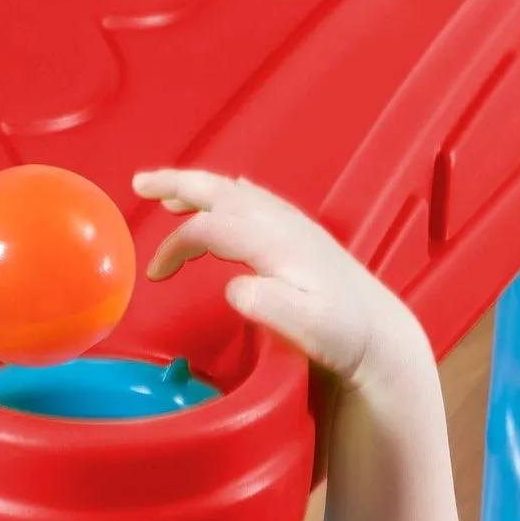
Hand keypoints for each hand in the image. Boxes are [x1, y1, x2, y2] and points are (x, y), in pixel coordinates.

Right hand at [134, 170, 423, 396]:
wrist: (380, 333)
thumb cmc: (344, 336)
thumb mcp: (310, 329)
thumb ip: (271, 306)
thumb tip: (235, 289)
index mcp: (275, 244)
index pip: (211, 228)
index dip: (177, 246)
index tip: (157, 274)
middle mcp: (282, 224)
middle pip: (220, 192)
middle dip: (177, 184)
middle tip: (140, 184)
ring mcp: (292, 225)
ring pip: (235, 192)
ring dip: (198, 188)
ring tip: (167, 193)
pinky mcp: (300, 234)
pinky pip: (256, 200)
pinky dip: (230, 193)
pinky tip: (227, 192)